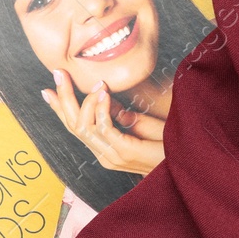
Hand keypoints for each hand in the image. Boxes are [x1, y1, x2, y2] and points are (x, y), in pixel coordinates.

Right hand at [42, 70, 165, 176]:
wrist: (190, 163)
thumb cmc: (172, 146)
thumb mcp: (146, 127)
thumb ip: (126, 118)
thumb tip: (107, 100)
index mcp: (106, 149)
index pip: (76, 127)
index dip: (60, 108)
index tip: (48, 89)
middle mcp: (104, 154)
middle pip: (73, 126)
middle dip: (63, 99)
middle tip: (59, 75)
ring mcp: (113, 155)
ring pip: (83, 127)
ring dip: (86, 101)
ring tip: (96, 84)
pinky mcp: (125, 152)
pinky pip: (103, 128)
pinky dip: (101, 109)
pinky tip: (104, 94)